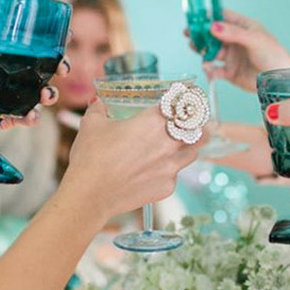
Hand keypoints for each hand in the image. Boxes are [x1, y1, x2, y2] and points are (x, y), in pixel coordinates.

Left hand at [0, 27, 69, 161]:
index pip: (27, 46)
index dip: (48, 41)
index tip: (64, 34)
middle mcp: (7, 77)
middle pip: (41, 69)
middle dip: (59, 67)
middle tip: (63, 66)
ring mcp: (7, 98)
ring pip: (37, 94)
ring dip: (49, 94)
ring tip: (48, 94)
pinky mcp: (2, 119)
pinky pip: (22, 118)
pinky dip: (31, 117)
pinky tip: (33, 115)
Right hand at [62, 98, 202, 220]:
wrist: (90, 193)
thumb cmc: (91, 156)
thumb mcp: (92, 124)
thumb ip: (99, 109)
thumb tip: (97, 103)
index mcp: (153, 121)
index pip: (180, 104)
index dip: (184, 98)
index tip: (184, 96)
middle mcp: (168, 143)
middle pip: (198, 129)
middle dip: (197, 122)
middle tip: (193, 119)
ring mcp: (171, 167)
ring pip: (193, 152)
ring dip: (190, 145)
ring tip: (182, 143)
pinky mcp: (167, 187)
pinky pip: (175, 174)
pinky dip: (170, 169)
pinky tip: (156, 169)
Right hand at [187, 9, 289, 91]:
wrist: (280, 82)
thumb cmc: (274, 56)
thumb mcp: (254, 39)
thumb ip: (232, 33)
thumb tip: (213, 26)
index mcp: (244, 28)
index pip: (223, 17)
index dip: (209, 16)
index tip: (195, 17)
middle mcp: (236, 41)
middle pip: (213, 34)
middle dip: (200, 34)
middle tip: (188, 34)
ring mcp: (232, 57)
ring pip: (211, 51)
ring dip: (202, 50)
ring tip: (196, 49)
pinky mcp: (230, 72)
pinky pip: (214, 70)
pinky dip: (209, 69)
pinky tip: (208, 68)